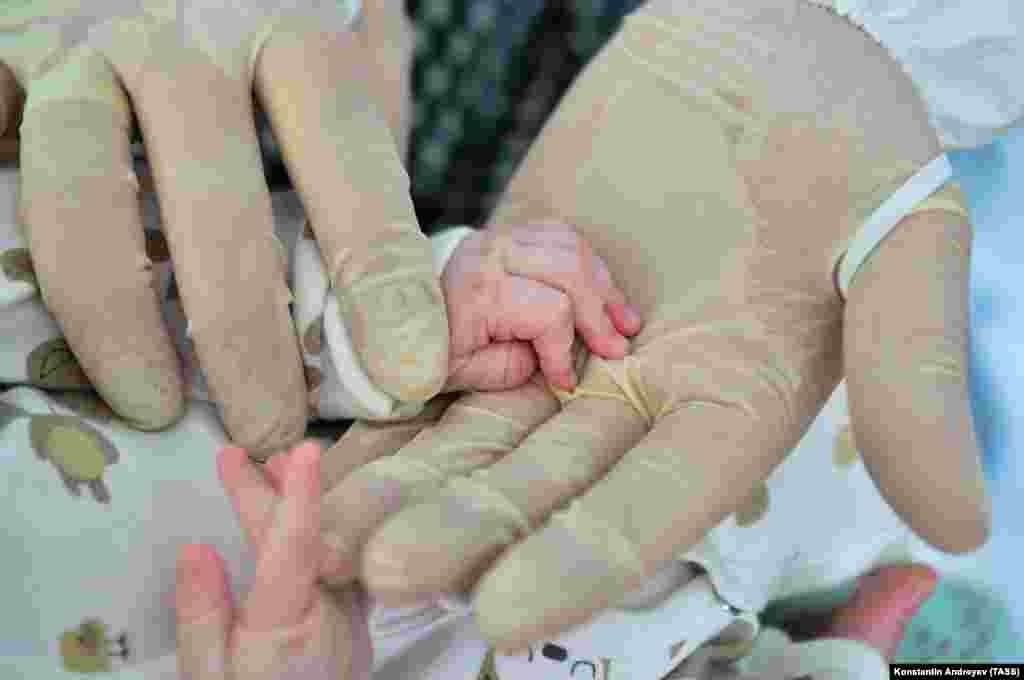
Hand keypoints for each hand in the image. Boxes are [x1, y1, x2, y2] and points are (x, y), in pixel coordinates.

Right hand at [0, 0, 441, 456]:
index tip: (409, 374)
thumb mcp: (340, 39)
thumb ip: (371, 127)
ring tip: (158, 407)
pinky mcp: (2, 64)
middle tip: (276, 431)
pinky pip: (4, 182)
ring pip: (84, 200)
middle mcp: (183, 32)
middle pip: (218, 204)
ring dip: (122, 324)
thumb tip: (408, 258)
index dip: (381, 276)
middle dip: (249, 339)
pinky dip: (29, 265)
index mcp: (292, 23)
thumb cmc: (264, 11)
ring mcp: (79, 48)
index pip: (350, 161)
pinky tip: (64, 336)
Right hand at [176, 442, 370, 679]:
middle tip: (233, 458)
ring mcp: (351, 621)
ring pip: (327, 548)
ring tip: (273, 469)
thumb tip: (197, 548)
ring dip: (301, 508)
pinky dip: (319, 537)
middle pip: (305, 539)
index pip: (296, 549)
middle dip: (271, 493)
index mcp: (288, 629)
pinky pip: (341, 567)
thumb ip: (202, 617)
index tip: (304, 450)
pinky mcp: (356, 627)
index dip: (300, 496)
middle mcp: (331, 616)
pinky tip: (303, 520)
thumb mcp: (206, 679)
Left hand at [306, 0, 987, 651]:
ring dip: (405, 482)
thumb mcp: (902, 242)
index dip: (581, 560)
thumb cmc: (847, 135)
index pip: (652, 507)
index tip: (502, 610)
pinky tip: (328, 438)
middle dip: (462, 529)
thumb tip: (964, 523)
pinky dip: (391, 398)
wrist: (760, 42)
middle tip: (376, 571)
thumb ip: (914, 375)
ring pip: (476, 432)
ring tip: (321, 529)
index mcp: (730, 412)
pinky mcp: (507, 288)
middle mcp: (640, 401)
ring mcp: (564, 348)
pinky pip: (440, 355)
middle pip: (542, 484)